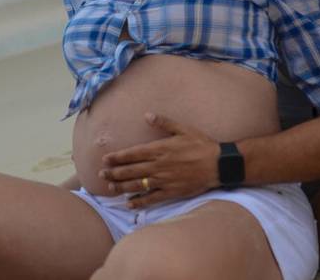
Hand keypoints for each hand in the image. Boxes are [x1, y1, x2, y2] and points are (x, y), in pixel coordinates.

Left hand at [98, 112, 220, 208]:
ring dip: (122, 187)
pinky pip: (152, 198)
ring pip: (138, 185)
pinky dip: (140, 202)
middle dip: (114, 173)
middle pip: (131, 170)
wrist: (218, 164)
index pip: (133, 154)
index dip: (117, 157)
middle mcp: (158, 165)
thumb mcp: (183, 128)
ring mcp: (164, 180)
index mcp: (160, 149)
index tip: (105, 160)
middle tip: (101, 175)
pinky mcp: (171, 192)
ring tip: (110, 188)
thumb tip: (147, 115)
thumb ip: (164, 122)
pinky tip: (130, 204)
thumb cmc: (201, 144)